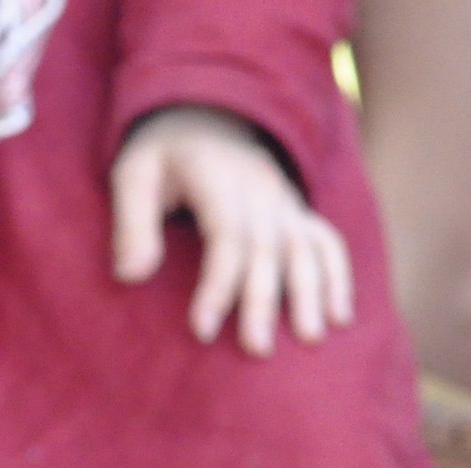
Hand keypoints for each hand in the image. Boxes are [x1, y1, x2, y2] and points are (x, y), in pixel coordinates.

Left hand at [112, 106, 352, 355]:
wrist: (205, 115)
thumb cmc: (162, 156)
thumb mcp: (133, 175)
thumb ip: (131, 224)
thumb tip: (130, 276)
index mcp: (219, 178)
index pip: (226, 236)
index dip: (217, 284)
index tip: (201, 330)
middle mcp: (260, 188)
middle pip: (267, 249)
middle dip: (263, 300)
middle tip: (256, 349)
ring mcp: (284, 201)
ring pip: (304, 248)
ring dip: (311, 293)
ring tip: (309, 340)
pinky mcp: (297, 213)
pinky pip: (326, 243)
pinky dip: (338, 278)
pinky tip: (340, 318)